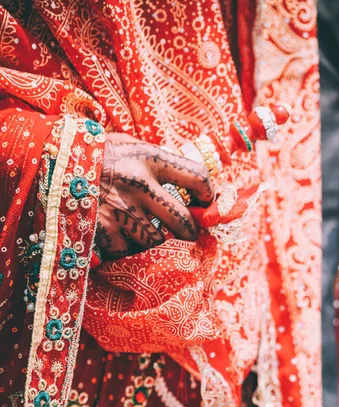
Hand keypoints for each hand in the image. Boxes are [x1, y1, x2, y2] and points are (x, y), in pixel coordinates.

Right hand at [97, 132, 213, 256]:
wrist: (49, 157)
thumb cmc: (95, 152)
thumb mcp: (129, 145)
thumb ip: (157, 163)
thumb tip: (188, 186)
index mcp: (149, 158)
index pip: (198, 177)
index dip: (209, 195)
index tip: (206, 203)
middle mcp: (139, 184)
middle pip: (183, 222)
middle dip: (189, 232)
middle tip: (186, 233)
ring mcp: (120, 209)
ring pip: (154, 240)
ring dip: (150, 239)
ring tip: (138, 227)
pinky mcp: (101, 228)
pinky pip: (126, 250)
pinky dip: (124, 247)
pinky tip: (116, 234)